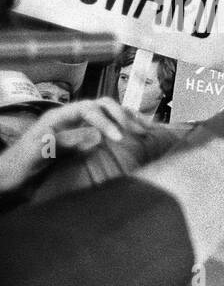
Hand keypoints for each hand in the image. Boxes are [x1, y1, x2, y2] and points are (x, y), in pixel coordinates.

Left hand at [0, 98, 147, 192]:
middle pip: (102, 105)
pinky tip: (139, 136)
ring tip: (147, 131)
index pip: (88, 109)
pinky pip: (107, 129)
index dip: (106, 120)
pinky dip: (125, 129)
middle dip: (122, 115)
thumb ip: (62, 143)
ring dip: (128, 119)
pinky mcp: (83, 140)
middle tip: (137, 133)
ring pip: (108, 114)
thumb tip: (95, 135)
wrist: (8, 180)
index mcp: (58, 118)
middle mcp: (70, 119)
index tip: (119, 138)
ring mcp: (77, 128)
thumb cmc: (18, 169)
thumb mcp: (36, 155)